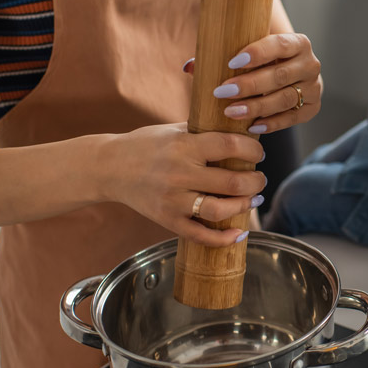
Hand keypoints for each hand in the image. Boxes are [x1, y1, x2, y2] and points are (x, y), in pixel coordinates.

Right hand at [98, 123, 266, 245]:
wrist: (108, 167)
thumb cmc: (145, 145)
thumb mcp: (174, 130)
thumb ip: (205, 131)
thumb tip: (243, 128)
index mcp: (185, 146)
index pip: (230, 146)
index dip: (253, 150)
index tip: (258, 153)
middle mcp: (180, 173)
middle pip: (233, 182)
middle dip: (256, 182)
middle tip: (259, 179)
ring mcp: (173, 200)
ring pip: (221, 211)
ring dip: (244, 207)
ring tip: (252, 200)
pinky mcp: (167, 220)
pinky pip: (200, 235)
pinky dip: (223, 239)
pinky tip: (238, 233)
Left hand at [188, 32, 322, 134]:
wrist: (290, 75)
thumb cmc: (263, 62)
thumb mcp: (250, 54)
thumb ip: (221, 57)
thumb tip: (189, 67)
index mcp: (298, 42)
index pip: (279, 44)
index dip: (257, 53)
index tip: (232, 62)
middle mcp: (310, 64)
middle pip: (279, 76)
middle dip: (249, 85)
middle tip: (222, 92)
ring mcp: (314, 87)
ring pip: (285, 99)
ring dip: (256, 106)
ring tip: (231, 112)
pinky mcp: (312, 108)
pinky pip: (292, 118)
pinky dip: (271, 123)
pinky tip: (252, 126)